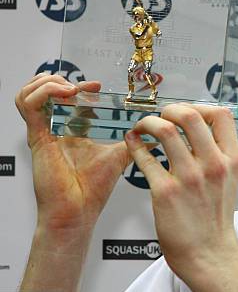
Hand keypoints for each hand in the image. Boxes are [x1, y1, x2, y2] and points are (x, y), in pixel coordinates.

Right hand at [15, 73, 131, 235]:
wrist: (78, 212)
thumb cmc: (93, 190)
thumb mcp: (119, 156)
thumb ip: (136, 143)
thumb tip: (156, 134)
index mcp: (69, 131)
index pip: (66, 97)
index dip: (80, 86)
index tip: (98, 87)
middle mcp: (54, 129)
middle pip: (42, 90)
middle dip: (61, 79)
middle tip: (83, 87)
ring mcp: (43, 132)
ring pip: (30, 93)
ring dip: (49, 82)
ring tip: (70, 88)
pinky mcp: (37, 137)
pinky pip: (27, 105)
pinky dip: (44, 92)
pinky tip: (66, 94)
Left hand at [124, 103, 237, 280]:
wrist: (209, 254)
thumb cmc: (215, 218)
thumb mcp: (229, 180)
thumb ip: (218, 153)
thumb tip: (199, 129)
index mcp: (231, 159)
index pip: (222, 115)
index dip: (200, 106)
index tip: (186, 112)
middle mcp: (213, 165)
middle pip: (190, 115)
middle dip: (170, 109)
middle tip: (161, 116)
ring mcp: (189, 177)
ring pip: (164, 130)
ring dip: (147, 122)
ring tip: (142, 127)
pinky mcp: (165, 192)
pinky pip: (144, 157)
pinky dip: (134, 145)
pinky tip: (132, 143)